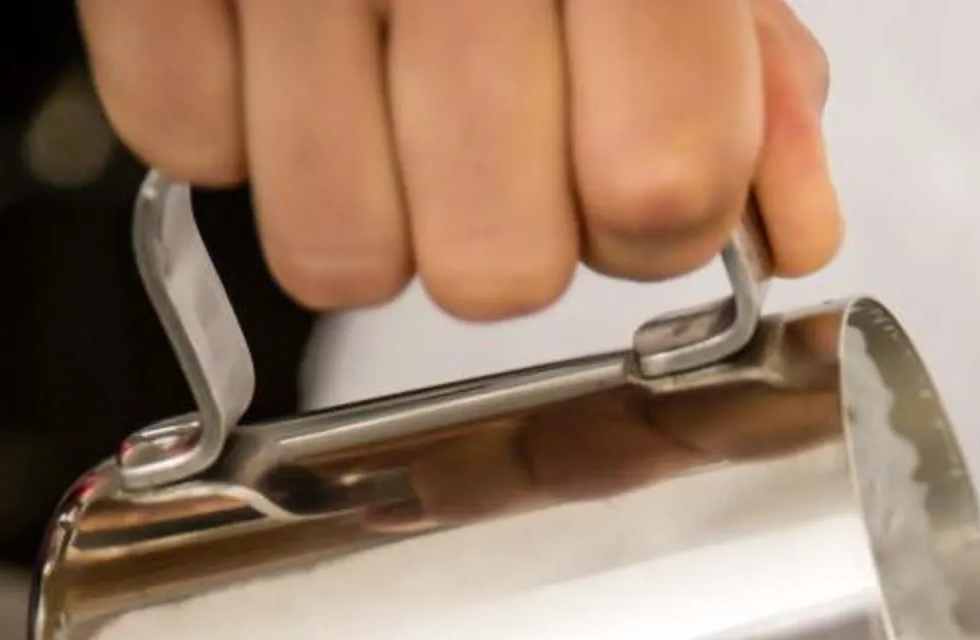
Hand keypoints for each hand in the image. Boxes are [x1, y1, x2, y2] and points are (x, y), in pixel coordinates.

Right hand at [77, 0, 841, 320]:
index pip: (661, 187)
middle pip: (496, 264)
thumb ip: (747, 61)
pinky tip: (285, 35)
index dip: (659, 219)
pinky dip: (235, 119)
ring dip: (372, 205)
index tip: (639, 171)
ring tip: (388, 84)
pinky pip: (189, 150)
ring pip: (337, 252)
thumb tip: (790, 224)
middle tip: (506, 125)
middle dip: (510, 230)